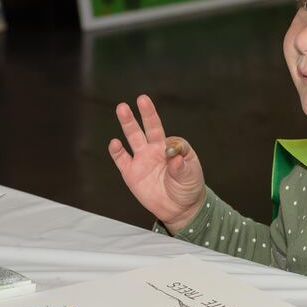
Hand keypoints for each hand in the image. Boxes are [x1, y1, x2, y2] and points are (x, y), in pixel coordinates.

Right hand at [109, 94, 205, 233]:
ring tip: (122, 108)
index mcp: (171, 147)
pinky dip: (116, 151)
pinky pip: (122, 159)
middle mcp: (155, 150)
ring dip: (128, 123)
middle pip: (149, 127)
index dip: (172, 144)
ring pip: (133, 137)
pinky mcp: (131, 173)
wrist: (179, 208)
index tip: (172, 154)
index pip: (171, 138)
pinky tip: (115, 142)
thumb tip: (172, 155)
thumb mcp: (191, 175)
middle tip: (142, 98)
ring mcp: (142, 159)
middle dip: (146, 113)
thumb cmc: (188, 187)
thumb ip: (182, 165)